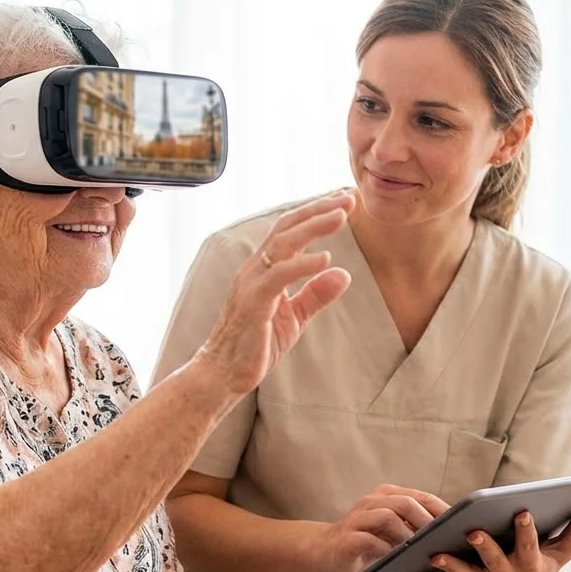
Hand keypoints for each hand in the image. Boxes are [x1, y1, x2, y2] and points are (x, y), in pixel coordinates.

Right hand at [194, 191, 354, 396]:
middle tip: (347, 198)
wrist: (222, 373)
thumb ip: (316, 294)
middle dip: (318, 209)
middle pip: (286, 227)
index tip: (344, 202)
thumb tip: (344, 273)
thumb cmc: (255, 344)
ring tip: (341, 216)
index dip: (316, 213)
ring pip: (282, 244)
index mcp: (263, 269)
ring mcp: (251, 284)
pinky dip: (301, 264)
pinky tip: (324, 258)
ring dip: (313, 227)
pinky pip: (278, 276)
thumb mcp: (294, 317)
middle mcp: (254, 269)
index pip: (290, 230)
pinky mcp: (253, 303)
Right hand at [307, 484, 449, 571]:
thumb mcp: (390, 531)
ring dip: (407, 533)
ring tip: (420, 548)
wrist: (324, 549)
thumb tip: (446, 537)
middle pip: (405, 502)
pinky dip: (385, 548)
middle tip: (443, 537)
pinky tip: (395, 558)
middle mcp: (372, 501)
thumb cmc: (365, 541)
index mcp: (386, 495)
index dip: (441, 509)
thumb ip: (411, 527)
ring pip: (388, 516)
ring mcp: (358, 517)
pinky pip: (370, 539)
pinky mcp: (348, 536)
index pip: (420, 496)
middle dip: (427, 520)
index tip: (460, 524)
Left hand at [412, 508, 570, 571]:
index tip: (523, 511)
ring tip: (434, 554)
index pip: (529, 545)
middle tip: (473, 532)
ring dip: (450, 565)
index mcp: (529, 564)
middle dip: (484, 547)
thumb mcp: (559, 555)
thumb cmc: (540, 570)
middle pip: (495, 561)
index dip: (527, 530)